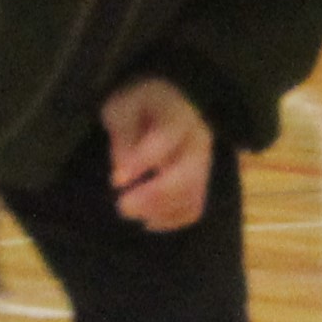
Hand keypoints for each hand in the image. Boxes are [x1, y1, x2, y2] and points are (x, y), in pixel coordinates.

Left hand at [104, 77, 215, 232]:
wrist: (167, 101)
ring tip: (128, 209)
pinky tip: (147, 219)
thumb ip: (123, 136)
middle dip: (154, 196)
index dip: (141, 163)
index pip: (166, 141)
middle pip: (187, 177)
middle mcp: (198, 141)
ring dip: (159, 211)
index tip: (116, 181)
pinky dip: (171, 220)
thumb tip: (122, 173)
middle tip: (122, 206)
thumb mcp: (122, 107)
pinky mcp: (201, 181)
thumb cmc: (139, 103)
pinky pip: (193, 208)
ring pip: (192, 197)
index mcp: (179, 115)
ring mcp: (204, 163)